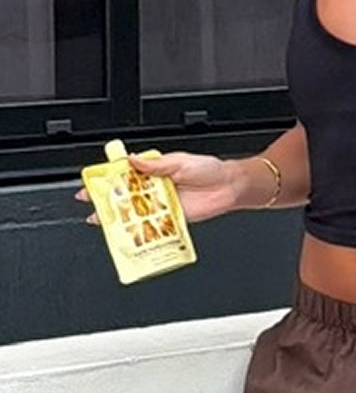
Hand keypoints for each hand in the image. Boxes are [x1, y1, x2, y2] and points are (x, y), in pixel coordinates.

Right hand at [75, 151, 238, 224]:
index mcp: (155, 171)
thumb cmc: (209, 170)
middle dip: (107, 199)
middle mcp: (156, 189)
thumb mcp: (180, 161)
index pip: (126, 174)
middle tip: (90, 203)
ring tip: (103, 220)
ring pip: (137, 212)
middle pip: (127, 195)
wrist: (229, 188)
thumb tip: (132, 159)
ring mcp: (162, 205)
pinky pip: (153, 226)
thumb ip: (156, 164)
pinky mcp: (171, 220)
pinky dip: (141, 231)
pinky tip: (129, 233)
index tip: (93, 181)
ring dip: (120, 217)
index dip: (109, 178)